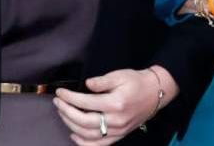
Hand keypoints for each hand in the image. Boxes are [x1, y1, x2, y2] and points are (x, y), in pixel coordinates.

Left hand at [54, 66, 177, 144]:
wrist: (155, 93)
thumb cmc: (136, 82)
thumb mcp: (120, 75)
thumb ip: (101, 80)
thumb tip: (86, 85)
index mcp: (115, 103)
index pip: (85, 102)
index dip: (69, 98)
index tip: (60, 92)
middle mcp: (116, 120)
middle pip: (83, 120)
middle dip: (66, 111)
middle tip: (58, 102)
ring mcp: (117, 131)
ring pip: (87, 134)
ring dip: (70, 125)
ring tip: (63, 113)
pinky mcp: (119, 136)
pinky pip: (98, 145)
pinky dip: (83, 142)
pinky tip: (74, 134)